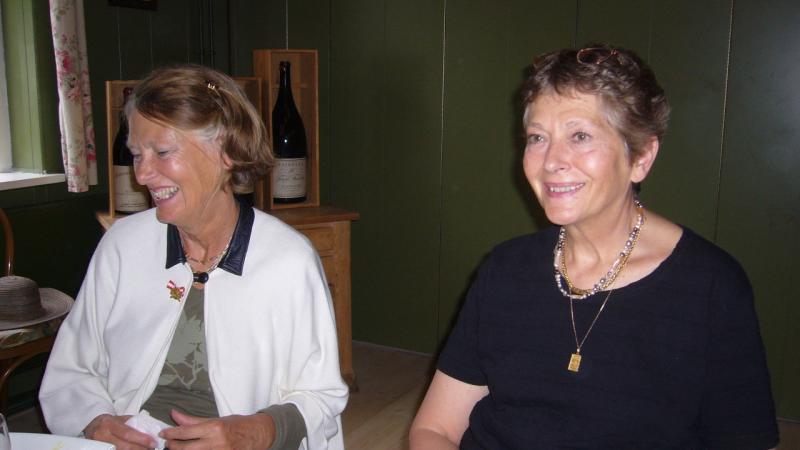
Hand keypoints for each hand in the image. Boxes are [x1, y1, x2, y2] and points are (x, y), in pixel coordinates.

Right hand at [84, 414, 157, 449]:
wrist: (91, 426)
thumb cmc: (108, 422)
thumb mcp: (119, 418)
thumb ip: (132, 422)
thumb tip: (149, 429)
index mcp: (109, 424)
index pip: (127, 433)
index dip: (141, 439)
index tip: (153, 442)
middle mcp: (102, 435)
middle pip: (124, 446)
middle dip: (140, 448)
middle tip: (152, 448)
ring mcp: (99, 445)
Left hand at [160, 410, 275, 449]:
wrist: (257, 435)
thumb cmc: (237, 425)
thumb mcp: (216, 420)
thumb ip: (194, 420)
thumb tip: (175, 415)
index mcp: (214, 428)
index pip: (186, 432)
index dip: (171, 433)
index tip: (164, 433)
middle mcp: (216, 442)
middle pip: (186, 448)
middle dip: (173, 446)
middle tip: (167, 443)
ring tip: (178, 448)